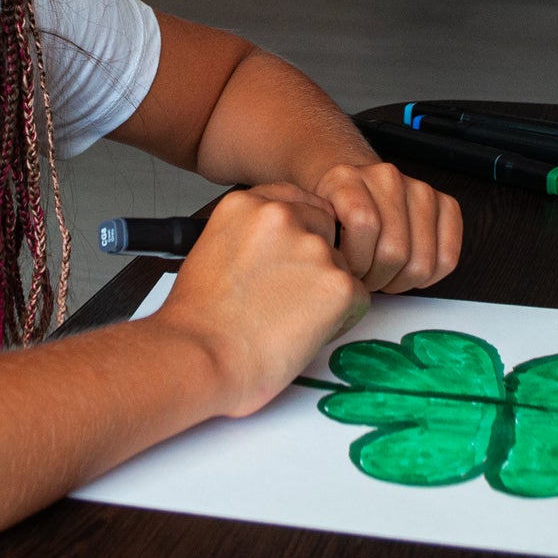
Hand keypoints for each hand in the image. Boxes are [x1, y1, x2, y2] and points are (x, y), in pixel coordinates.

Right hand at [149, 183, 368, 417]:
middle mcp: (281, 216)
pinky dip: (340, 318)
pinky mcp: (338, 284)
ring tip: (289, 319)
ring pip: (342, 265)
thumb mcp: (214, 251)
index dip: (298, 231)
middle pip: (324, 228)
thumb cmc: (199, 321)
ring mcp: (313, 248)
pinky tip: (305, 332)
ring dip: (325, 290)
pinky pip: (358, 297)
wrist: (202, 357)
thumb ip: (250, 236)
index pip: (295, 200)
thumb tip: (277, 249)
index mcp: (246, 204)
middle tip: (289, 296)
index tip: (289, 255)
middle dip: (315, 260)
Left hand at [314, 162, 462, 293]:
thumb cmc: (332, 214)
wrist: (350, 187)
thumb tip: (334, 276)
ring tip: (382, 275)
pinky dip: (429, 276)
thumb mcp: (311, 224)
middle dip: (376, 278)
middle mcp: (386, 177)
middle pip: (394, 250)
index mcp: (346, 178)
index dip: (355, 261)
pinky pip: (448, 257)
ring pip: (421, 260)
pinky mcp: (445, 204)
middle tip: (364, 278)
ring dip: (400, 281)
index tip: (344, 268)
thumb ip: (318, 244)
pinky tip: (407, 271)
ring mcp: (419, 188)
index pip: (363, 224)